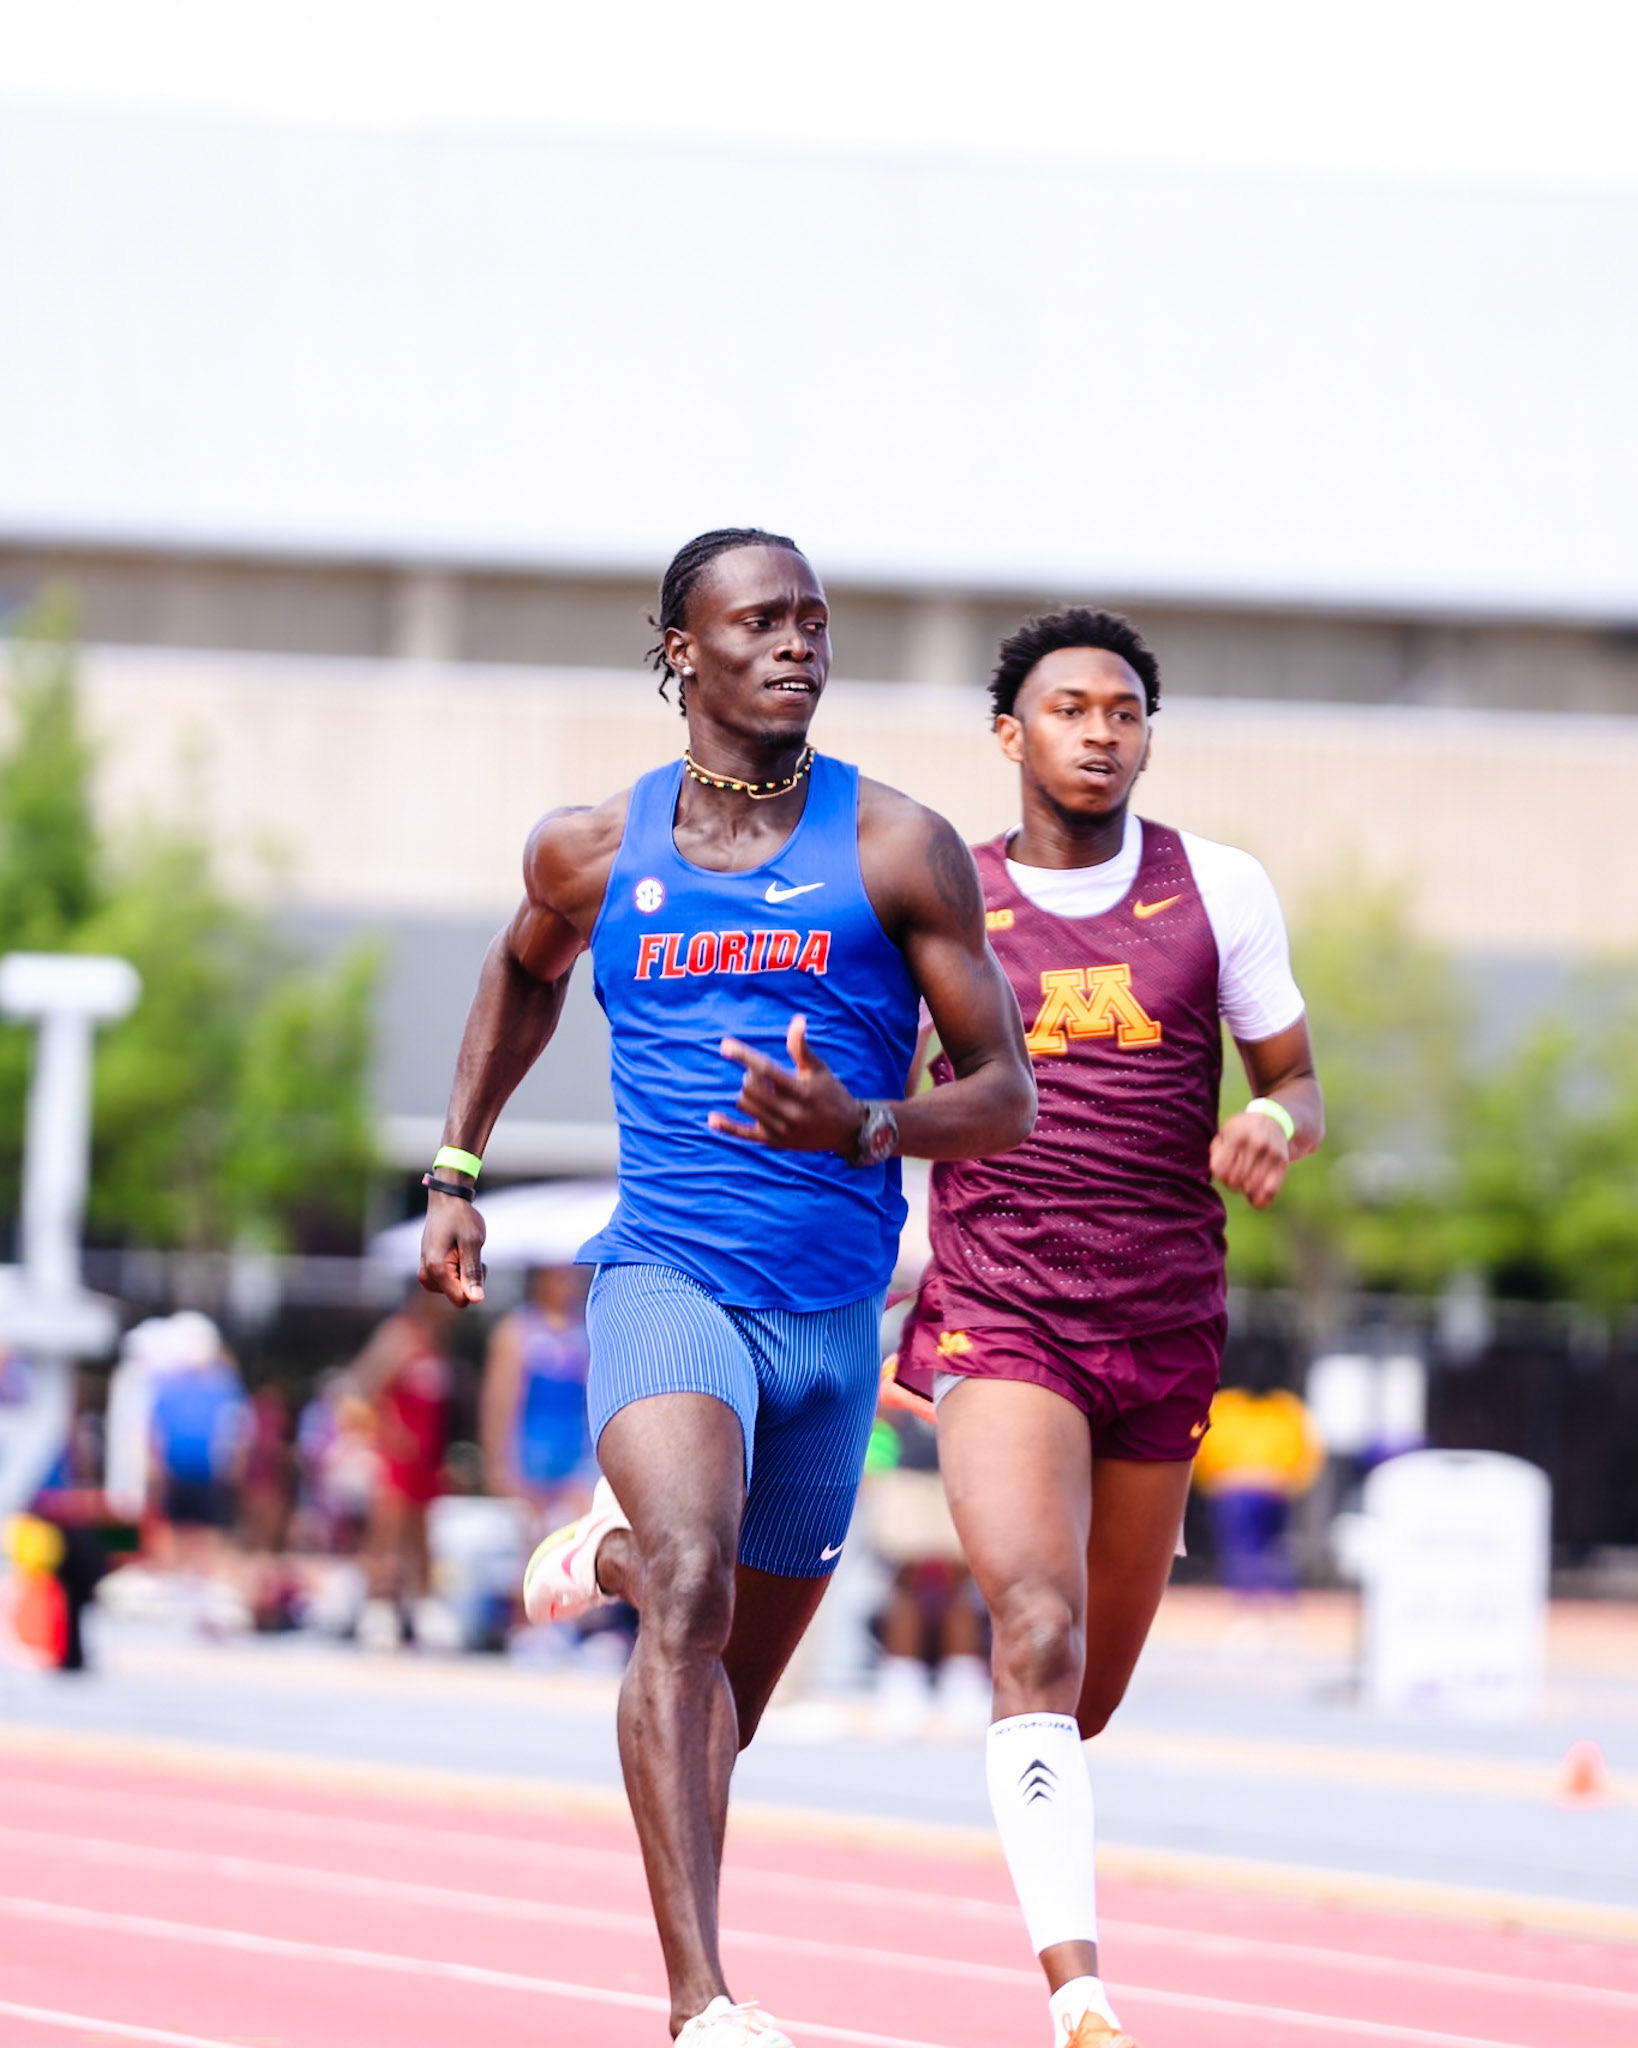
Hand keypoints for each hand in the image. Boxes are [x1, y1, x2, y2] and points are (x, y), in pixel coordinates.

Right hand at [419, 1192, 486, 1304]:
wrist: (446, 1201)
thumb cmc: (461, 1219)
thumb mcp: (473, 1244)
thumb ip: (473, 1273)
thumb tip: (476, 1300)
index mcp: (436, 1270)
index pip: (462, 1300)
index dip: (475, 1285)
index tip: (476, 1262)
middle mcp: (426, 1276)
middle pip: (459, 1296)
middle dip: (469, 1279)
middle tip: (469, 1253)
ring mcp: (425, 1274)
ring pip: (454, 1291)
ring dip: (464, 1274)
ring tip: (462, 1250)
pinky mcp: (427, 1271)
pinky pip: (449, 1283)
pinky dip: (457, 1271)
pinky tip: (457, 1252)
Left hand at [710, 1015, 863, 1152]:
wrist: (846, 1132)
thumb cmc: (831, 1094)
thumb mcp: (819, 1070)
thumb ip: (802, 1048)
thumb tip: (797, 1020)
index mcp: (802, 1091)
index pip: (766, 1069)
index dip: (744, 1055)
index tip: (725, 1044)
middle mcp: (791, 1113)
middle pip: (751, 1086)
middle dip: (750, 1074)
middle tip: (761, 1073)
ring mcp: (781, 1130)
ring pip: (746, 1104)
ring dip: (747, 1091)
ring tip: (762, 1089)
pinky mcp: (774, 1143)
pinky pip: (744, 1135)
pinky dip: (727, 1126)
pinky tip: (712, 1118)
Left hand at [1210, 1110, 1289, 1209]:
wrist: (1273, 1119)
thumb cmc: (1242, 1131)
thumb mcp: (1225, 1133)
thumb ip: (1217, 1153)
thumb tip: (1220, 1175)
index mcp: (1237, 1136)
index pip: (1221, 1170)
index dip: (1220, 1175)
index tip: (1224, 1170)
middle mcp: (1255, 1145)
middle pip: (1235, 1181)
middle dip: (1232, 1183)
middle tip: (1236, 1176)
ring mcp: (1271, 1154)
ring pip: (1251, 1188)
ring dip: (1245, 1190)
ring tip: (1246, 1182)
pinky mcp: (1282, 1163)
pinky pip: (1270, 1191)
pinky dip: (1260, 1200)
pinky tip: (1255, 1198)